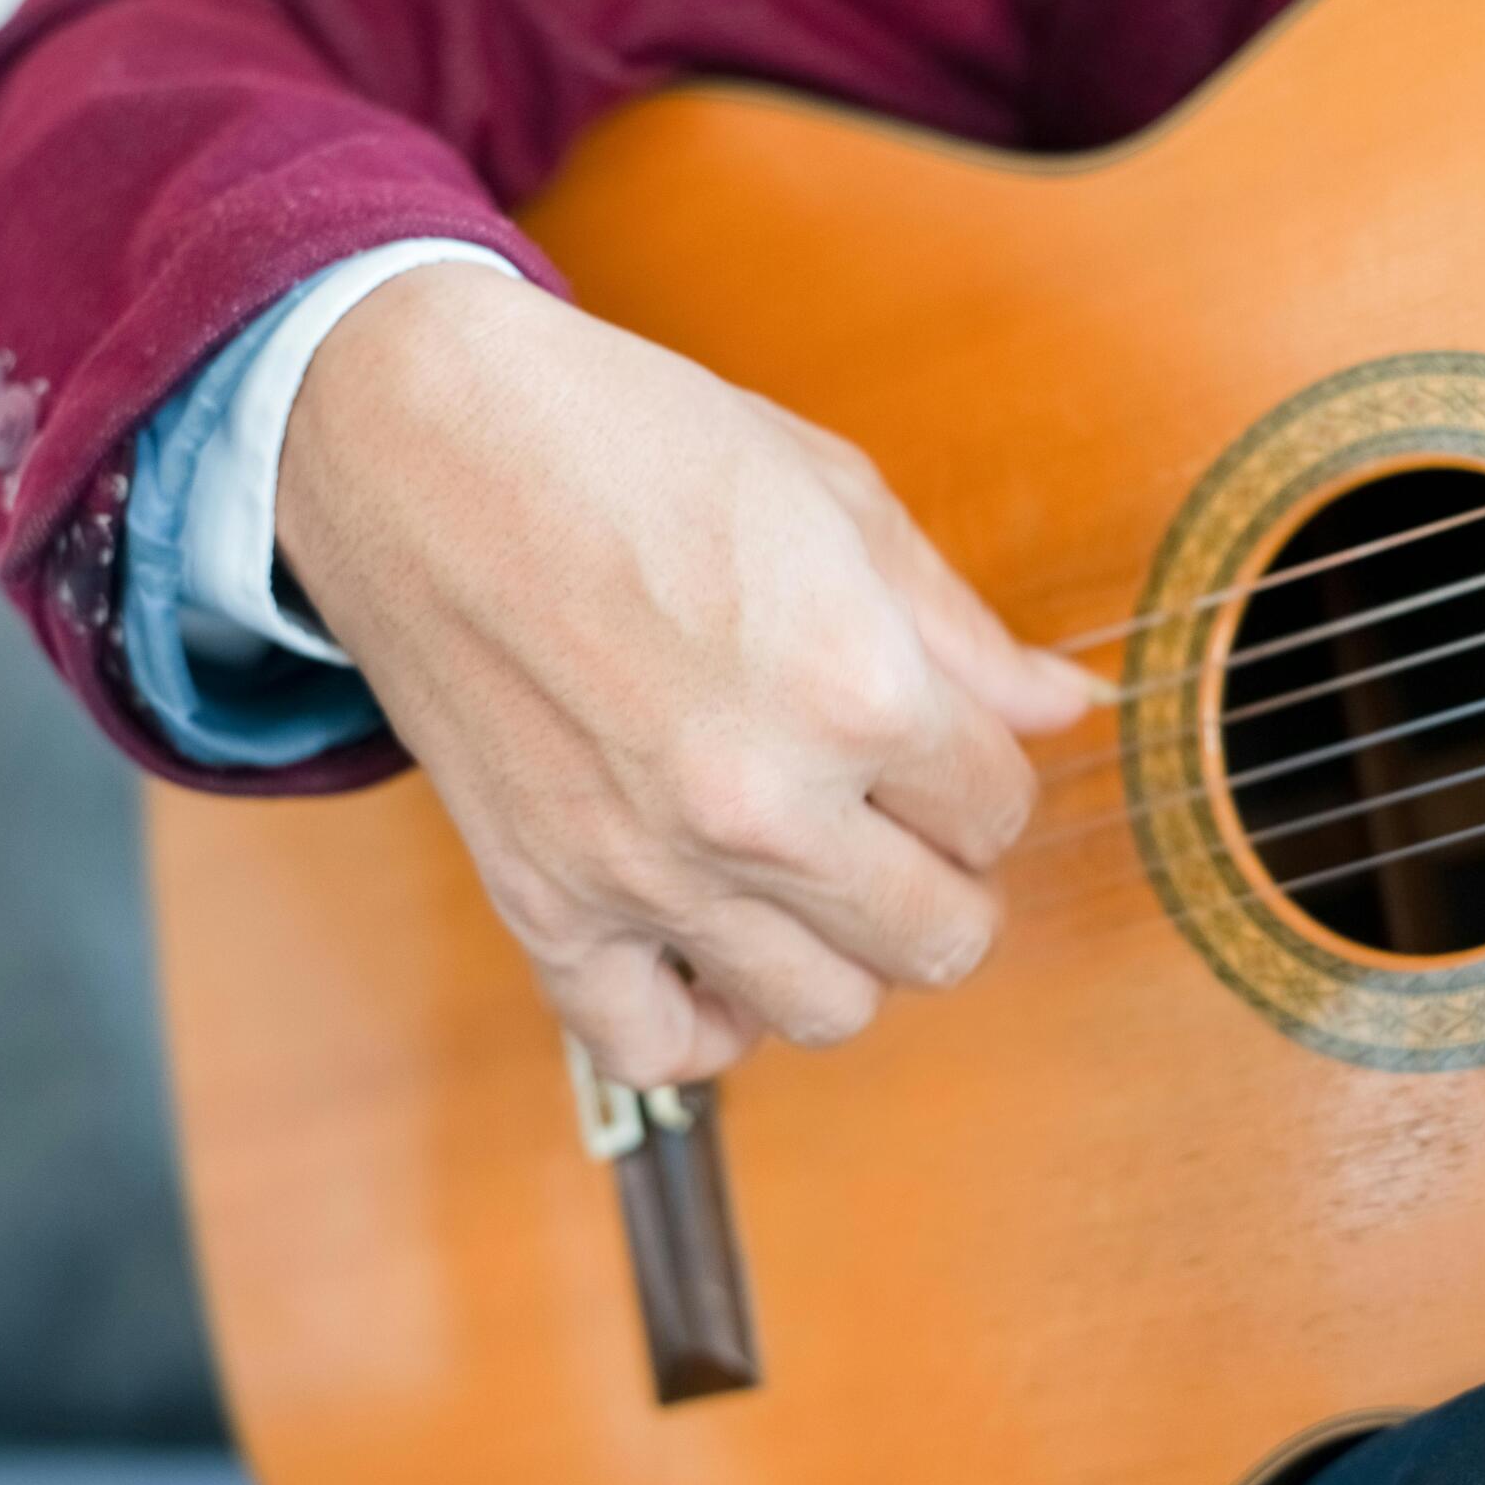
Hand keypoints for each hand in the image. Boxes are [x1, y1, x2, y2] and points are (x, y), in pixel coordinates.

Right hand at [278, 263, 1093, 1085]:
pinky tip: (722, 957)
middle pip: (943, 937)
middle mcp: (765, 804)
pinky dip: (705, 1025)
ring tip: (818, 882)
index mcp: (860, 689)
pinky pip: (656, 1047)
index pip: (999, 811)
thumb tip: (1066, 709)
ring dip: (847, 955)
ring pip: (831, 1011)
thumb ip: (965, 632)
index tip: (942, 748)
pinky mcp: (546, 904)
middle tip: (902, 823)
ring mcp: (651, 870)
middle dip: (946, 880)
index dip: (982, 777)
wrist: (417, 437)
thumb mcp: (837, 499)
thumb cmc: (628, 441)